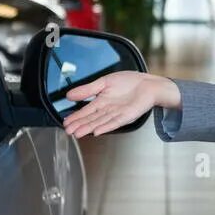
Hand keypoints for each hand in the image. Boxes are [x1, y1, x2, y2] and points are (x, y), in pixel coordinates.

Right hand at [61, 71, 180, 137]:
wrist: (148, 84)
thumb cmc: (129, 82)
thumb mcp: (104, 82)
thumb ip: (87, 90)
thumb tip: (69, 94)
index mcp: (101, 101)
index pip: (86, 111)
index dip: (76, 117)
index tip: (65, 123)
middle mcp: (108, 110)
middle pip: (91, 119)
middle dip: (79, 125)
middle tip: (68, 131)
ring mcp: (117, 114)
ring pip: (100, 122)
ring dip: (88, 128)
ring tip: (77, 133)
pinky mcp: (127, 116)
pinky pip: (114, 122)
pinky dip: (105, 127)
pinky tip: (96, 131)